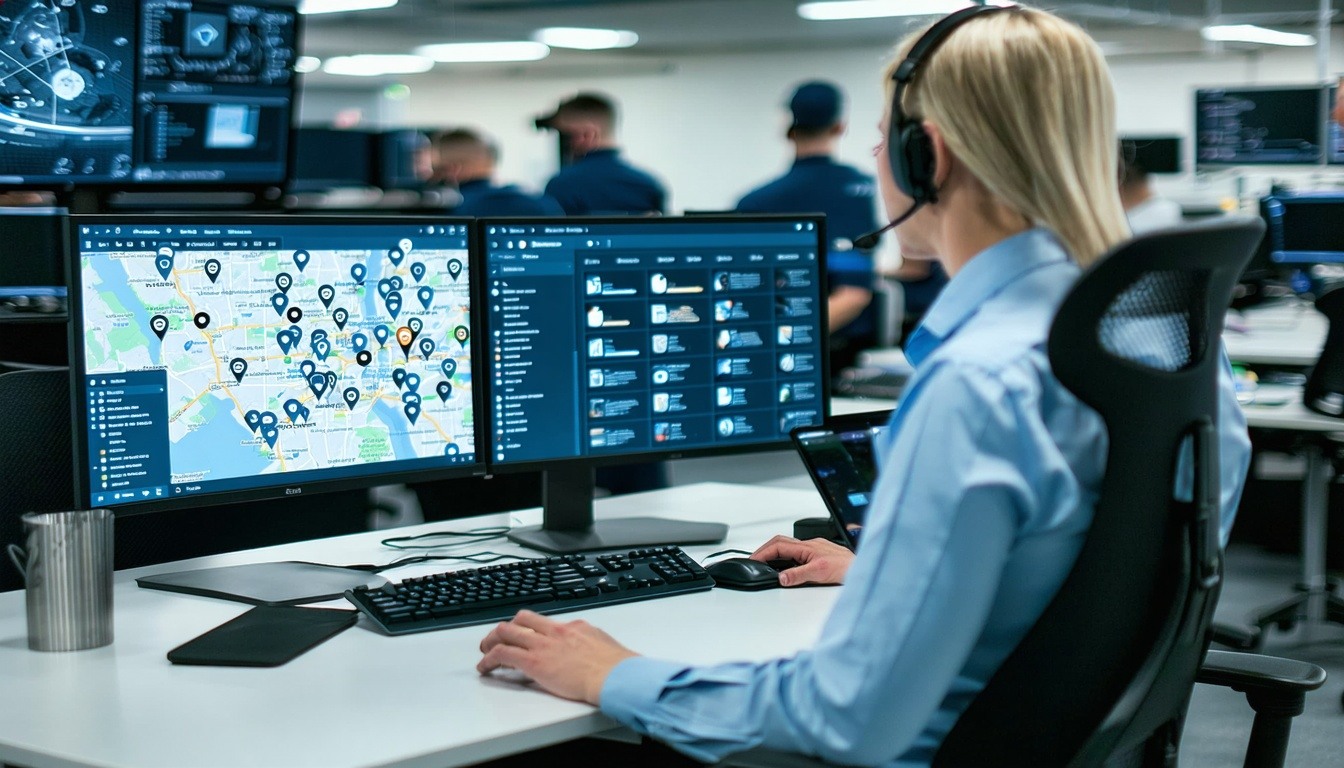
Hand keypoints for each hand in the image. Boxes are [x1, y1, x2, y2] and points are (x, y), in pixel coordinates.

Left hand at [477, 610, 636, 703]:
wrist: (614, 676)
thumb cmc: (615, 667)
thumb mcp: (603, 646)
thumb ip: (590, 643)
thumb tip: (591, 648)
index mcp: (572, 627)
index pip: (543, 622)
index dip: (529, 629)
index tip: (525, 636)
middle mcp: (554, 631)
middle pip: (521, 620)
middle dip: (506, 629)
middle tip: (498, 639)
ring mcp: (542, 645)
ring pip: (506, 632)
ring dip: (492, 641)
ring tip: (486, 651)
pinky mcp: (533, 661)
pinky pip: (502, 655)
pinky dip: (488, 660)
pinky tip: (484, 668)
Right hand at [750, 535, 854, 586]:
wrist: (865, 568)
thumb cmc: (847, 568)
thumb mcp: (819, 574)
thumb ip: (798, 575)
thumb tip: (780, 577)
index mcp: (807, 546)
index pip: (778, 545)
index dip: (763, 552)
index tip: (753, 560)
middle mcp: (810, 544)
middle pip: (781, 542)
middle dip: (765, 550)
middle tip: (755, 560)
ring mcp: (815, 548)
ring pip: (789, 546)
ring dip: (775, 552)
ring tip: (766, 563)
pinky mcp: (820, 554)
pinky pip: (797, 552)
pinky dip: (786, 557)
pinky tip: (787, 565)